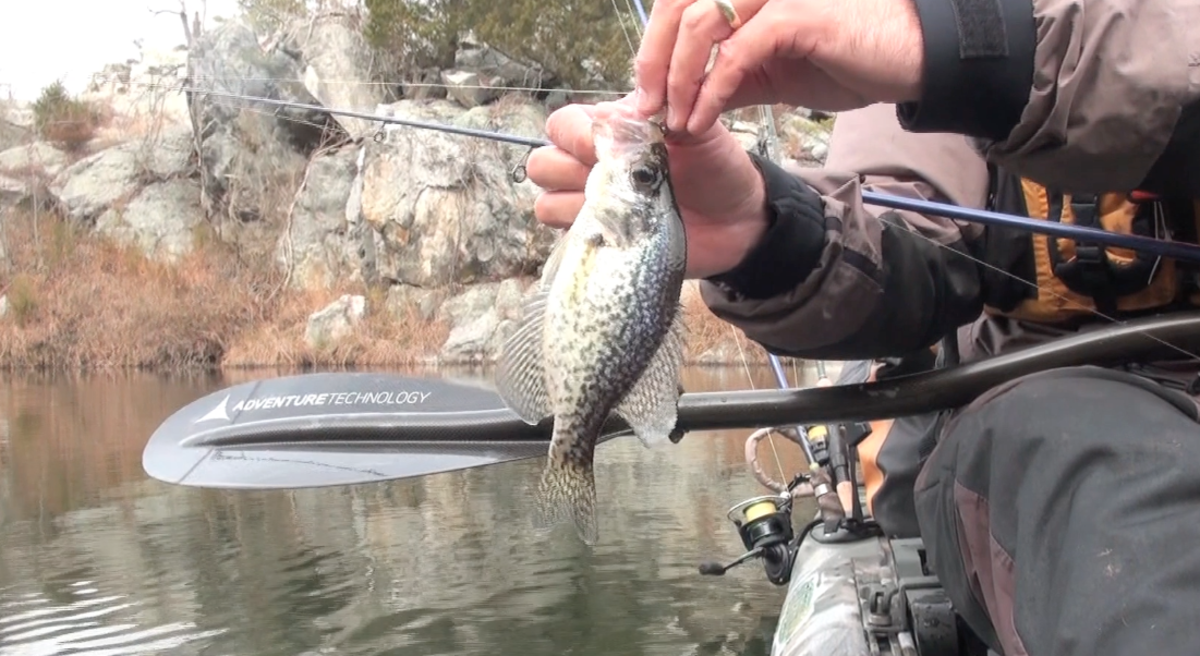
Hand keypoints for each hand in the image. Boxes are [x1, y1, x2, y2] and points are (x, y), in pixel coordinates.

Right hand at [528, 96, 769, 278]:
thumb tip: (614, 116)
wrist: (737, 219)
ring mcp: (592, 207)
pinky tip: (620, 231)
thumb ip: (659, 114)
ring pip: (546, 204)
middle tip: (612, 180)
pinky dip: (586, 235)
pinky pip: (567, 240)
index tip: (606, 148)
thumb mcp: (696, 131)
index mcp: (608, 133)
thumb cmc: (715, 168)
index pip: (561, 124)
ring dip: (575, 205)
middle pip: (543, 164)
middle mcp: (591, 168)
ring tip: (619, 208)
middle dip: (568, 170)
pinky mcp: (601, 241)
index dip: (575, 135)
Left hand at [633, 0, 924, 134]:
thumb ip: (728, 77)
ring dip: (679, 79)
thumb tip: (683, 100)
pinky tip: (702, 119)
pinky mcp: (797, 16)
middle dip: (653, 61)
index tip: (646, 94)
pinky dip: (712, 90)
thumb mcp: (771, 72)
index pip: (676, 3)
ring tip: (676, 120)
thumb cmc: (846, 58)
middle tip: (649, 108)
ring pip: (700, 25)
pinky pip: (737, 54)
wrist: (910, 60)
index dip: (652, 46)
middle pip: (676, 5)